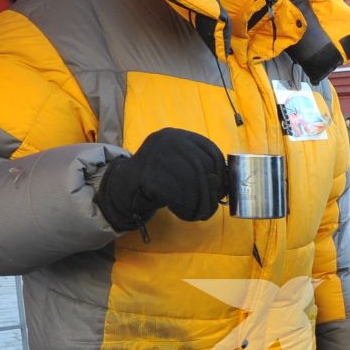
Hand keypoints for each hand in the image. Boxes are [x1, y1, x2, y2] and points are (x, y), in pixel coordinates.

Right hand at [94, 128, 228, 228]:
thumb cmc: (160, 179)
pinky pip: (176, 194)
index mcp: (178, 136)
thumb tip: (223, 184)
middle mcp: (168, 141)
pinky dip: (185, 207)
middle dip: (211, 191)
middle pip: (202, 167)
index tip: (222, 189)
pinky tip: (183, 213)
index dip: (221, 173)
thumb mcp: (180, 165)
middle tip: (211, 206)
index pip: (211, 151)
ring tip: (199, 213)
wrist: (125, 187)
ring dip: (200, 203)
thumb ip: (199, 167)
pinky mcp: (147, 175)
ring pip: (191, 182)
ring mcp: (156, 155)